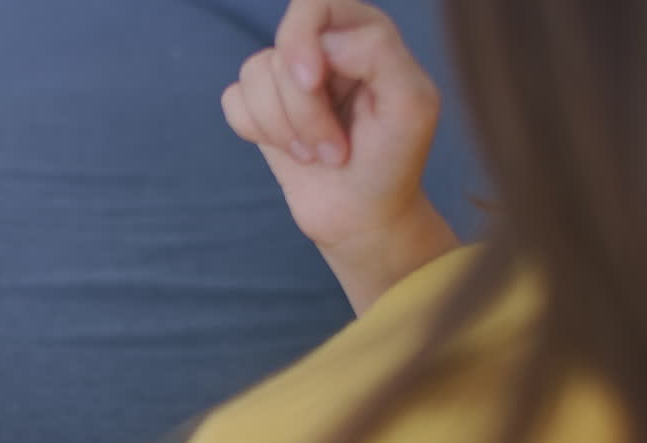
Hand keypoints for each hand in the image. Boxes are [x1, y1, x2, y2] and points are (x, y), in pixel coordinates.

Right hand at [221, 0, 442, 253]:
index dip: (302, 39)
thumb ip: (378, 54)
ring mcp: (289, 79)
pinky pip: (234, 100)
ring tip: (318, 155)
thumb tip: (325, 44)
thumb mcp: (411, 106)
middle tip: (335, 150)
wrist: (363, 217)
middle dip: (303, 109)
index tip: (311, 83)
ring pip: (254, 75)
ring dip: (284, 128)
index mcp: (364, 35)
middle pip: (282, 51)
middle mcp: (324, 49)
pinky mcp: (263, 109)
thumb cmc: (393, 162)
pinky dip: (257, 131)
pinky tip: (291, 152)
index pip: (315, 4)